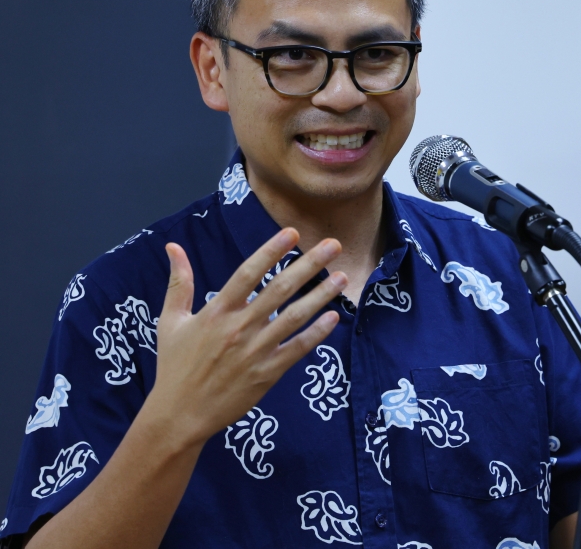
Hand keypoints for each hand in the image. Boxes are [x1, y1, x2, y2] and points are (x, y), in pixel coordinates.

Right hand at [145, 228, 346, 446]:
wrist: (179, 415)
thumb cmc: (174, 366)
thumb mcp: (171, 321)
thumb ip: (178, 282)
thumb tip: (173, 246)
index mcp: (217, 311)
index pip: (248, 272)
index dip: (271, 251)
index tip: (293, 233)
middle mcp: (239, 327)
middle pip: (280, 289)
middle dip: (310, 265)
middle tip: (333, 246)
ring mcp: (256, 350)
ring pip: (295, 317)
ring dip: (322, 295)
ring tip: (343, 277)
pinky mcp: (267, 373)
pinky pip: (298, 348)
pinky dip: (317, 333)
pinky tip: (334, 317)